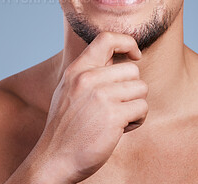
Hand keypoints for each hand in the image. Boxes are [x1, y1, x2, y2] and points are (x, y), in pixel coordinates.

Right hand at [36, 32, 148, 182]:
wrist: (54, 159)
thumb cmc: (66, 125)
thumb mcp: (69, 88)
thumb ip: (91, 71)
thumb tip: (118, 55)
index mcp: (77, 69)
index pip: (107, 39)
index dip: (127, 42)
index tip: (135, 55)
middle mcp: (88, 78)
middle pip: (132, 69)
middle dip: (132, 88)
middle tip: (118, 104)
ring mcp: (101, 96)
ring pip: (141, 88)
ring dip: (136, 104)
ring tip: (118, 117)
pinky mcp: (113, 115)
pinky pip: (142, 107)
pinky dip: (137, 119)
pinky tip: (121, 128)